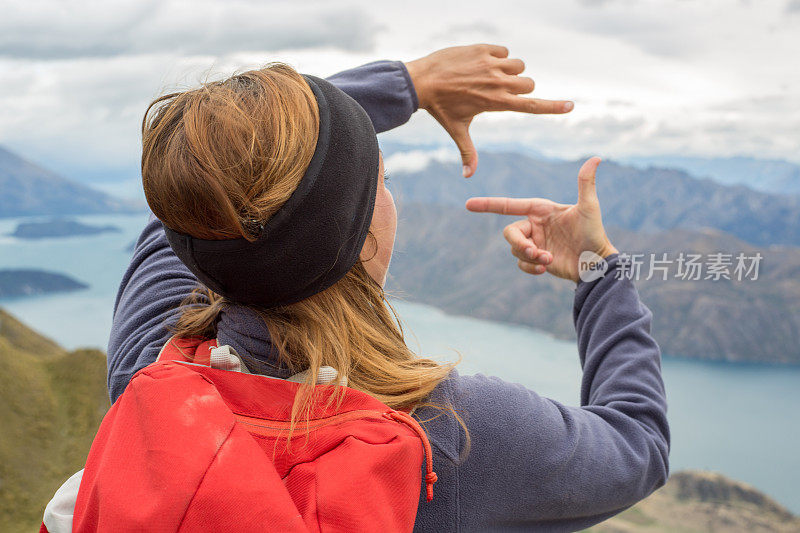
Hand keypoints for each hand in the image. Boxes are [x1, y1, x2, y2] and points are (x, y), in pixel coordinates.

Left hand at [405, 44, 573, 177]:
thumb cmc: (441, 108)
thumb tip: (468, 176)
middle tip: (499, 92)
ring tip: (490, 77)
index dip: (553, 107)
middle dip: (520, 88)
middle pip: (529, 83)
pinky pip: (504, 51)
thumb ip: (467, 152)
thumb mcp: (457, 130)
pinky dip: (498, 57)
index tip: (570, 106)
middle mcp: (498, 82)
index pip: (532, 106)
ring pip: (519, 65)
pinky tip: (481, 64)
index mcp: (497, 102)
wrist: (422, 81)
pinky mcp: (484, 49)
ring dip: (511, 71)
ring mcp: (491, 64)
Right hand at [465, 157, 617, 282]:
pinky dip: (529, 267)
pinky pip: (520, 263)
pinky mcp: (536, 260)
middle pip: (509, 233)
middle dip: (519, 244)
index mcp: (540, 210)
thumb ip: (586, 183)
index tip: (468, 205)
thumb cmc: (594, 233)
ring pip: (515, 250)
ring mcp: (535, 243)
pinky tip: (544, 269)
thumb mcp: (589, 207)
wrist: (596, 264)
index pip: (509, 205)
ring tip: (548, 260)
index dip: (488, 204)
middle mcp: (535, 225)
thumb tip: (596, 158)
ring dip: (530, 257)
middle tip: (536, 252)